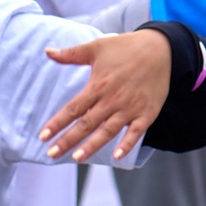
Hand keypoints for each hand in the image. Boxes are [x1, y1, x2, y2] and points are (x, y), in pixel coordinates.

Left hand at [40, 30, 172, 161]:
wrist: (161, 49)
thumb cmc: (126, 47)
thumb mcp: (97, 47)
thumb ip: (71, 54)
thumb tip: (47, 52)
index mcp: (98, 85)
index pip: (73, 109)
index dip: (57, 123)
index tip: (43, 136)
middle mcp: (112, 99)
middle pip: (86, 124)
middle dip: (68, 140)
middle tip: (52, 154)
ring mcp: (130, 108)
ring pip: (108, 131)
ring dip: (92, 146)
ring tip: (77, 158)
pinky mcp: (147, 113)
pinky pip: (136, 133)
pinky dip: (127, 145)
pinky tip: (117, 157)